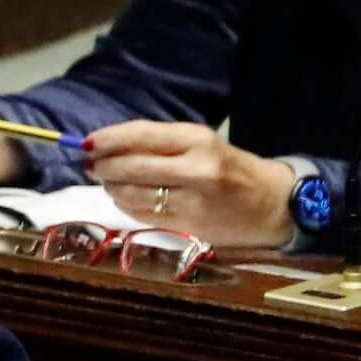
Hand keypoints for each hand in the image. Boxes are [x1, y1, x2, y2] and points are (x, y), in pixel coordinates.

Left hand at [82, 120, 296, 247]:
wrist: (273, 204)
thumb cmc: (232, 169)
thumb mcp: (203, 145)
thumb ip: (161, 145)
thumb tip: (109, 146)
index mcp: (198, 139)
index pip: (142, 135)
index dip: (109, 139)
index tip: (86, 142)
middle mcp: (195, 167)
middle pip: (132, 166)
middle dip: (104, 165)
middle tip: (89, 164)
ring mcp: (191, 199)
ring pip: (133, 193)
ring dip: (111, 187)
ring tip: (106, 181)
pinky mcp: (187, 225)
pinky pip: (143, 214)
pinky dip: (125, 206)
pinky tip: (123, 199)